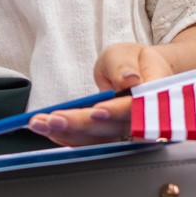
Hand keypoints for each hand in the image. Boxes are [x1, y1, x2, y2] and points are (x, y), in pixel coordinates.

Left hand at [29, 41, 175, 146]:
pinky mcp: (110, 139)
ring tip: (40, 124)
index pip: (138, 107)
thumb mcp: (126, 53)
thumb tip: (129, 80)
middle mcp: (145, 119)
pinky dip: (68, 138)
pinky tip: (48, 130)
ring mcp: (127, 133)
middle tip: (53, 118)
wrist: (138, 74)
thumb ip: (124, 65)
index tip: (96, 110)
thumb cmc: (133, 62)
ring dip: (68, 134)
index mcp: (155, 94)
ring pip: (100, 140)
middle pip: (114, 128)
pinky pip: (90, 143)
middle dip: (81, 124)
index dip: (117, 111)